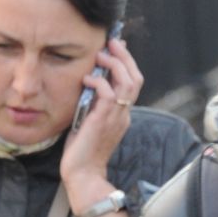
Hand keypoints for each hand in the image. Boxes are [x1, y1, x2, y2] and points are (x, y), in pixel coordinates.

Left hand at [61, 35, 142, 213]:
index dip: (127, 62)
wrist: (83, 174)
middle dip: (125, 57)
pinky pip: (108, 94)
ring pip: (127, 83)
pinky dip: (99, 81)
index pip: (133, 82)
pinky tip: (87, 78)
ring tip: (101, 55)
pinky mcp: (103, 121)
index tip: (116, 47)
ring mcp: (116, 117)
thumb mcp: (89, 121)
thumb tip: (88, 82)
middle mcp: (124, 114)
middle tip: (112, 42)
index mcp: (123, 114)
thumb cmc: (82, 151)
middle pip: (136, 78)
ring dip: (115, 65)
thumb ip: (93, 103)